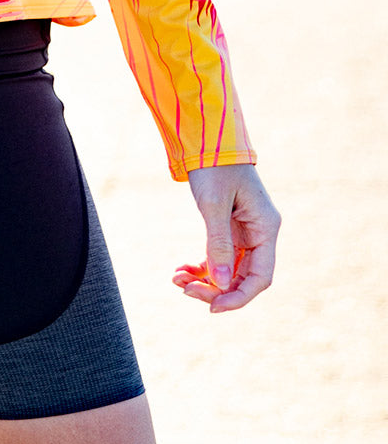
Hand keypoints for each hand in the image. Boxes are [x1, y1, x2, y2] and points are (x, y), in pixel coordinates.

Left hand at [176, 163, 280, 312]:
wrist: (206, 136)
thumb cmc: (214, 164)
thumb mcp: (213, 203)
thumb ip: (217, 242)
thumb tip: (219, 282)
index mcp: (266, 227)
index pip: (260, 276)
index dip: (239, 297)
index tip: (212, 307)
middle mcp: (260, 232)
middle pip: (243, 276)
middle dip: (215, 288)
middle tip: (185, 290)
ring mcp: (245, 230)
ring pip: (228, 268)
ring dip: (205, 278)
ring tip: (176, 279)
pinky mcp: (229, 226)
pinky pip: (218, 256)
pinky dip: (201, 266)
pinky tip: (180, 270)